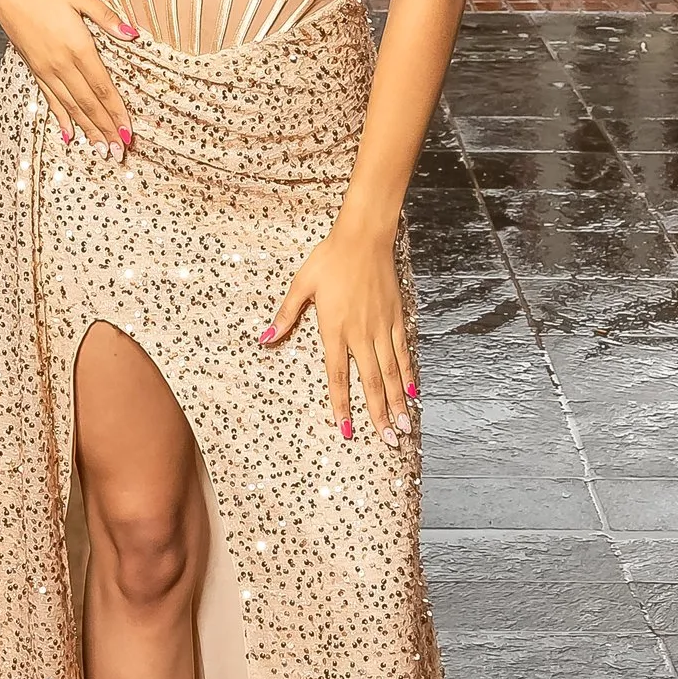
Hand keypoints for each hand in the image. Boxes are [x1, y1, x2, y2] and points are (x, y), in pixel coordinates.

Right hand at [0, 0, 137, 154]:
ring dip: (87, 130)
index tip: (128, 132)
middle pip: (89, 104)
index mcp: (78, 47)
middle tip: (118, 151)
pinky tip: (69, 134)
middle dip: (106, 130)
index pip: (103, 88)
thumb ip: (107, 18)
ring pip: (71, 107)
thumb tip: (133, 35)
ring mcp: (46, 69)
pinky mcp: (34, 68)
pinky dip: (61, 118)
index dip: (117, 112)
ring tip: (101, 150)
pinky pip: (50, 99)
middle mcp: (62, 64)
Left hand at [261, 213, 414, 440]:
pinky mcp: (395, 317)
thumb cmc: (330, 259)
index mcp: (334, 329)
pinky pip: (403, 351)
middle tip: (389, 441)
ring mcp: (381, 327)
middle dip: (379, 415)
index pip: (337, 377)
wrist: (364, 237)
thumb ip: (286, 315)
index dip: (342, 405)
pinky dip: (407, 373)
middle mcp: (360, 334)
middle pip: (370, 382)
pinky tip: (412, 391)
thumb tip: (265, 338)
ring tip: (405, 426)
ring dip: (397, 402)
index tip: (346, 429)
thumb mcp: (301, 285)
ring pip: (390, 372)